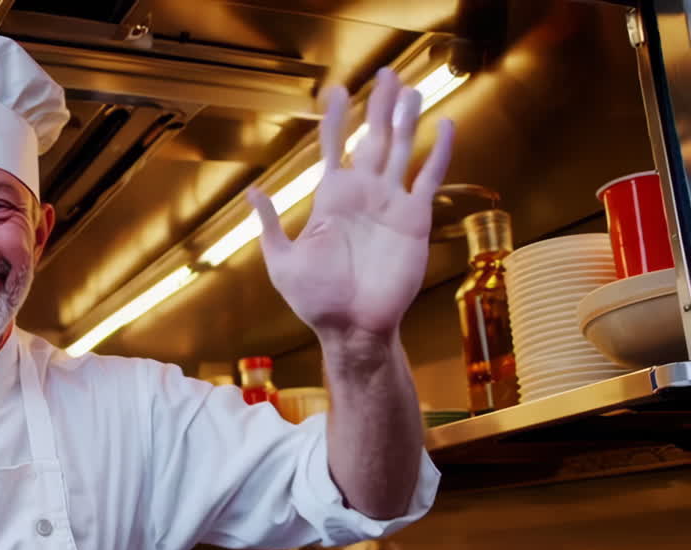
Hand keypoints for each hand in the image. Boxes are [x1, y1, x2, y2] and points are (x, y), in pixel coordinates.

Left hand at [248, 67, 454, 345]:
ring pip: (401, 149)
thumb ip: (269, 225)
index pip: (334, 149)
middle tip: (384, 73)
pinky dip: (438, 151)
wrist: (352, 327)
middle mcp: (363, 195)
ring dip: (406, 119)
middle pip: (373, 138)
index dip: (336, 120)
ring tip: (410, 88)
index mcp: (331, 199)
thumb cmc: (316, 300)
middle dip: (378, 106)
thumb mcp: (282, 260)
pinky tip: (445, 126)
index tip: (337, 92)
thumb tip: (253, 191)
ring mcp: (391, 203)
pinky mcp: (415, 218)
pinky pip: (429, 177)